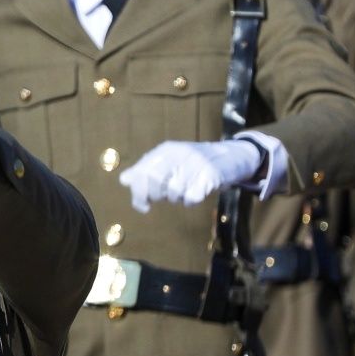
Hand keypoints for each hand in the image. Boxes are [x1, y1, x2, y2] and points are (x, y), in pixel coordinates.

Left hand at [120, 139, 262, 208]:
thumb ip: (146, 170)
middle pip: (155, 181)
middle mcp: (180, 154)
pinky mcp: (211, 175)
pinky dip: (191, 200)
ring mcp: (196, 163)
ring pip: (174, 192)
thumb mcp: (169, 162)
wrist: (230, 157)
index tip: (143, 205)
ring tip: (185, 190)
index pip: (143, 170)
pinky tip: (196, 193)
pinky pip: (192, 197)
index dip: (139, 191)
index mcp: (166, 150)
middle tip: (163, 197)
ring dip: (177, 198)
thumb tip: (124, 180)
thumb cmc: (194, 164)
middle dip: (155, 195)